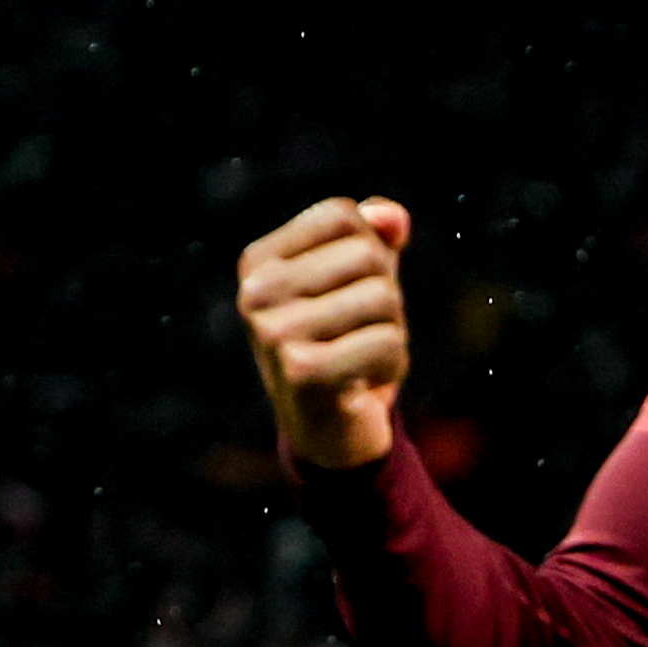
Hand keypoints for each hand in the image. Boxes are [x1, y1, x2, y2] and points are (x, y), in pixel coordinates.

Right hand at [236, 196, 414, 470]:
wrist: (329, 430)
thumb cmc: (344, 340)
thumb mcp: (360, 277)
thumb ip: (377, 233)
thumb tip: (392, 219)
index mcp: (258, 262)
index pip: (340, 215)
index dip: (368, 249)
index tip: (347, 293)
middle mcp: (254, 293)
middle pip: (366, 255)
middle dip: (385, 296)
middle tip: (358, 333)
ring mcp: (273, 333)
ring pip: (383, 296)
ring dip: (391, 330)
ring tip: (360, 357)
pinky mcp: (302, 372)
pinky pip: (388, 341)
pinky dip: (393, 363)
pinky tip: (362, 385)